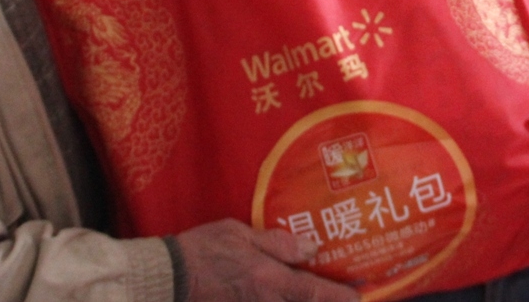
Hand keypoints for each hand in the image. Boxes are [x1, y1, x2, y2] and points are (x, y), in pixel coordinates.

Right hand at [176, 220, 358, 301]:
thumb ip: (278, 243)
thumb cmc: (204, 249)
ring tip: (315, 293)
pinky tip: (286, 296)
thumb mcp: (241, 234)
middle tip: (342, 295)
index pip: (315, 293)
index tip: (359, 297)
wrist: (169, 277)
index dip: (340, 297)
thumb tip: (312, 247)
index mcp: (270, 280)